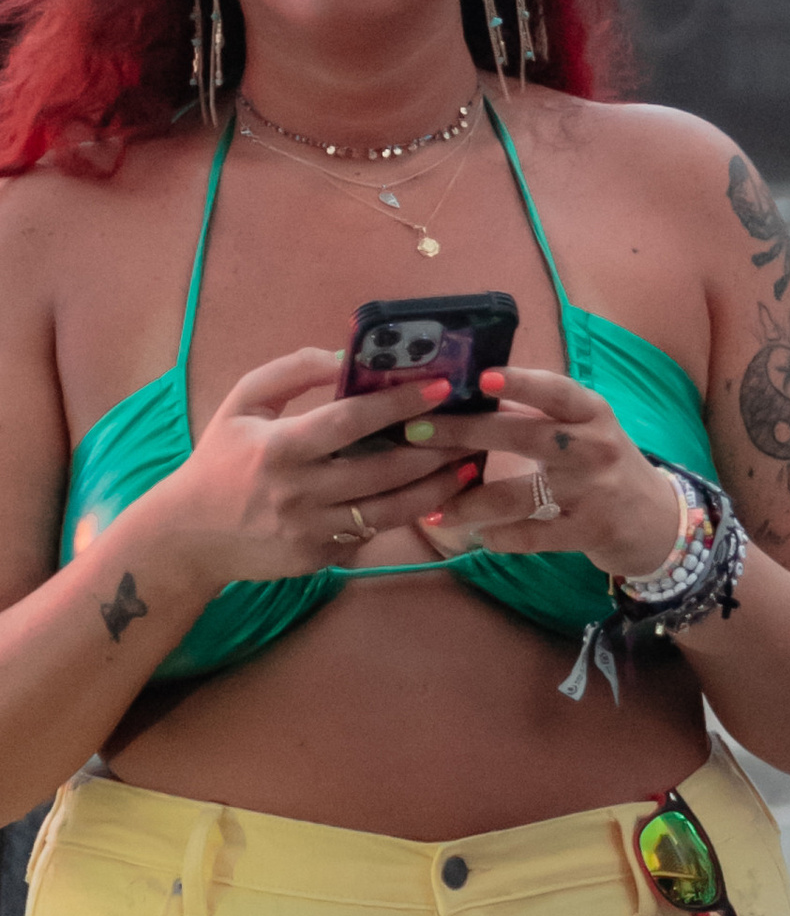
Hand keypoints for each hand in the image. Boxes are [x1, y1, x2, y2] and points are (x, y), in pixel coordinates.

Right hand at [142, 351, 495, 581]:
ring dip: (437, 488)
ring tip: (470, 465)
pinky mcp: (321, 557)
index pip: (351, 422)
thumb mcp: (242, 405)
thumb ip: (291, 372)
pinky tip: (436, 495)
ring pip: (391, 510)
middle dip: (437, 449)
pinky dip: (406, 514)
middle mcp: (299, 492)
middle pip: (384, 470)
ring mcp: (312, 530)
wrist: (188, 537)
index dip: (399, 403)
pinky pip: (373, 533)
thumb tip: (345, 358)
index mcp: (279, 448)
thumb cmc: (219, 460)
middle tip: (474, 428)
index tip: (441, 387)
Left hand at [409, 361, 698, 577]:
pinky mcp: (591, 531)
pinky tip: (478, 538)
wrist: (658, 521)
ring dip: (470, 503)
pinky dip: (502, 538)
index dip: (521, 382)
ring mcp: (594, 491)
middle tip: (415, 432)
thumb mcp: (585, 430)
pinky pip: (535, 536)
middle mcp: (595, 447)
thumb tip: (469, 394)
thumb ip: (540, 414)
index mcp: (592, 413)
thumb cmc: (605, 466)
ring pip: (519, 495)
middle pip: (524, 436)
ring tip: (433, 509)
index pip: (556, 391)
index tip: (481, 377)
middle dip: (465, 433)